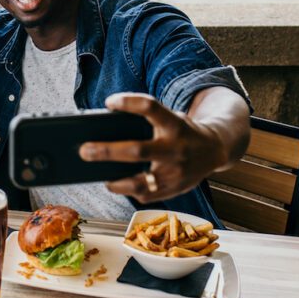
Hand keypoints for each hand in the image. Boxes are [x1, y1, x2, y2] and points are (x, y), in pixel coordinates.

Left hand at [78, 92, 226, 203]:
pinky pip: (146, 195)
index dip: (128, 102)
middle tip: (84, 150)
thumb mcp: (170, 118)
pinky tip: (118, 184)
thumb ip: (146, 123)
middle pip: (137, 150)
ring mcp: (176, 172)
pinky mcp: (175, 189)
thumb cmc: (182, 131)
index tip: (109, 101)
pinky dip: (129, 190)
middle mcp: (176, 148)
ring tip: (102, 177)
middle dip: (107, 151)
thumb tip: (105, 130)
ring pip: (140, 182)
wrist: (214, 150)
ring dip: (116, 181)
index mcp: (174, 124)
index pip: (150, 107)